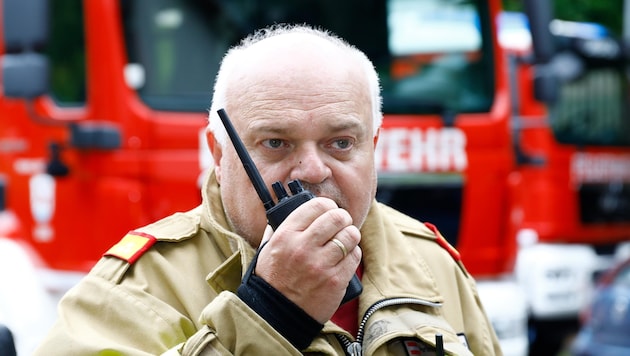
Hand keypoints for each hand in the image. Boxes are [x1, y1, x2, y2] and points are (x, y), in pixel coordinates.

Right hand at [255, 197, 361, 322]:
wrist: (276, 315)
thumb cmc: (272, 280)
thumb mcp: (267, 250)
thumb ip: (277, 229)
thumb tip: (288, 209)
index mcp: (285, 236)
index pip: (316, 205)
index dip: (327, 205)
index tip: (329, 210)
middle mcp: (303, 247)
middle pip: (337, 217)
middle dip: (342, 218)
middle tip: (341, 224)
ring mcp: (320, 265)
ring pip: (350, 235)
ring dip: (350, 236)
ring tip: (345, 240)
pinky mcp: (335, 281)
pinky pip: (355, 256)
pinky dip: (353, 254)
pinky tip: (344, 258)